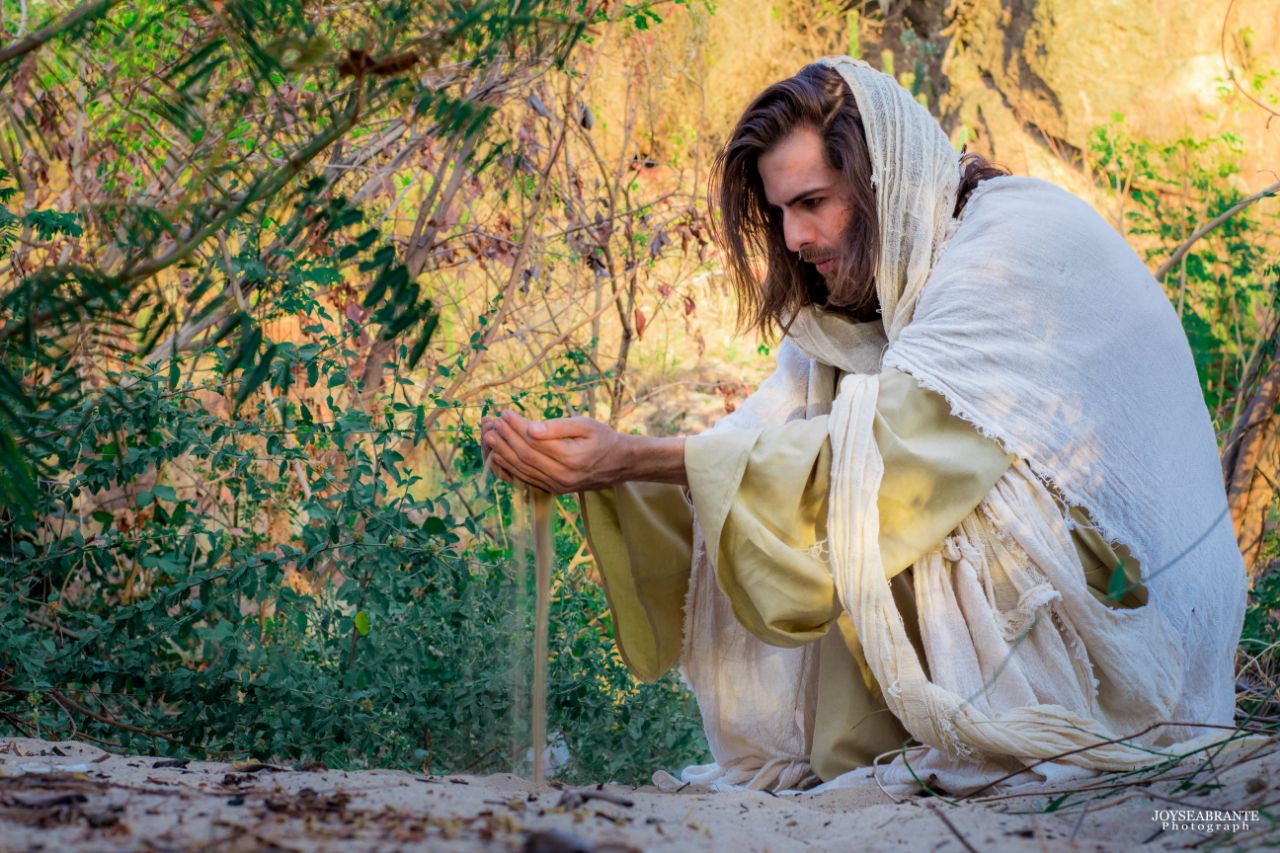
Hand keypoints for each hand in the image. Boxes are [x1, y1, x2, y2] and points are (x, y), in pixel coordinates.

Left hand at [480, 410, 627, 494]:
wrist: (619, 464)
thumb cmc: (603, 439)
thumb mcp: (586, 425)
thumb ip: (558, 427)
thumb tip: (531, 428)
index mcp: (571, 457)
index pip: (535, 441)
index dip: (516, 426)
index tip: (505, 412)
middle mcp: (562, 476)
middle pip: (525, 456)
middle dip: (505, 438)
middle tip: (492, 423)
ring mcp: (557, 486)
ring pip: (522, 470)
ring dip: (503, 453)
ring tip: (490, 437)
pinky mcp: (553, 490)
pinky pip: (526, 480)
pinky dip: (509, 469)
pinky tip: (499, 456)